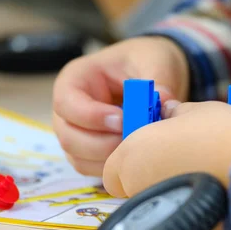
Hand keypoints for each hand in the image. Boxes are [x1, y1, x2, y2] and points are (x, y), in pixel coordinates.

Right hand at [52, 37, 188, 176]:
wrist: (151, 73)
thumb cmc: (144, 60)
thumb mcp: (153, 60)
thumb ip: (157, 79)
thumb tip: (164, 102)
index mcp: (76, 80)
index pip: (66, 102)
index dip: (91, 116)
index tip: (123, 120)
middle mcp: (69, 110)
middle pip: (68, 136)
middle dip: (102, 144)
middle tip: (135, 140)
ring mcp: (77, 134)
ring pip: (79, 158)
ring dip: (109, 160)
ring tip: (139, 149)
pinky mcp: (90, 153)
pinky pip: (92, 170)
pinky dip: (113, 169)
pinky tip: (136, 158)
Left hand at [103, 101, 230, 197]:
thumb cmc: (218, 135)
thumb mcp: (196, 110)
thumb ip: (175, 112)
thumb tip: (169, 112)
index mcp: (131, 153)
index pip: (112, 166)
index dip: (128, 156)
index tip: (149, 143)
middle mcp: (136, 184)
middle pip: (130, 184)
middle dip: (145, 171)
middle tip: (172, 154)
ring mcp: (157, 206)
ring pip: (152, 198)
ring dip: (165, 184)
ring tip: (194, 166)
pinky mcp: (179, 223)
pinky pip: (175, 209)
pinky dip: (184, 199)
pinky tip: (206, 184)